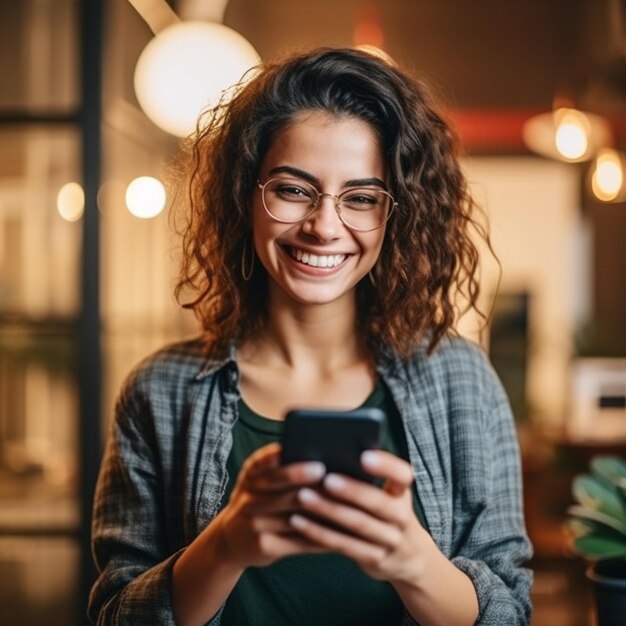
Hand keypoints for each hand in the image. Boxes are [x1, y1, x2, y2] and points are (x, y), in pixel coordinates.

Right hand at [211, 442, 329, 569]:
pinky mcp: (264, 545)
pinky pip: (297, 541)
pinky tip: (340, 533)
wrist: (233, 540)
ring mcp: (254, 522)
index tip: (291, 449)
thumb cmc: (259, 501)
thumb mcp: (260, 481)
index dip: (275, 456)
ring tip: (344, 502)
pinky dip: (320, 538)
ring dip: (319, 509)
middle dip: (301, 476)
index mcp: (251, 474)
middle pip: (278, 484)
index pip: (262, 460)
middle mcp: (248, 495)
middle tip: (323, 470)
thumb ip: (282, 469)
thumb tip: (325, 458)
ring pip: (292, 514)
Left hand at [288, 450, 428, 584]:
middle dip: (351, 490)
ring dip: (329, 510)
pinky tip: (298, 521)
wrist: (409, 557)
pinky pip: (343, 545)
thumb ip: (368, 478)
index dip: (386, 466)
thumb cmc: (386, 511)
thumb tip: (329, 454)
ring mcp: (389, 541)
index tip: (364, 456)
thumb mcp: (388, 494)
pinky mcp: (373, 559)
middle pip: (378, 502)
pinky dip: (319, 533)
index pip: (403, 475)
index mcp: (402, 492)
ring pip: (358, 524)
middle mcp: (401, 517)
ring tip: (303, 496)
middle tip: (326, 478)